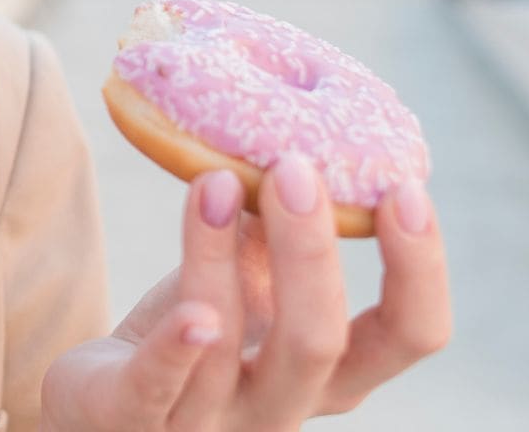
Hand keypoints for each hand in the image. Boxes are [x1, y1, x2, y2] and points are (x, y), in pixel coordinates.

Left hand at [39, 157, 450, 430]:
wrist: (109, 395)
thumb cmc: (196, 329)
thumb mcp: (251, 278)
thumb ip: (278, 225)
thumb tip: (300, 126)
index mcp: (331, 372)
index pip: (409, 336)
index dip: (419, 271)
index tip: (405, 189)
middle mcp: (282, 407)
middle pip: (319, 343)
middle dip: (313, 254)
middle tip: (296, 169)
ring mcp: (210, 424)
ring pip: (226, 350)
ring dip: (219, 259)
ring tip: (215, 182)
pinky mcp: (135, 420)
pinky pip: (157, 389)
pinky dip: (175, 349)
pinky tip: (187, 312)